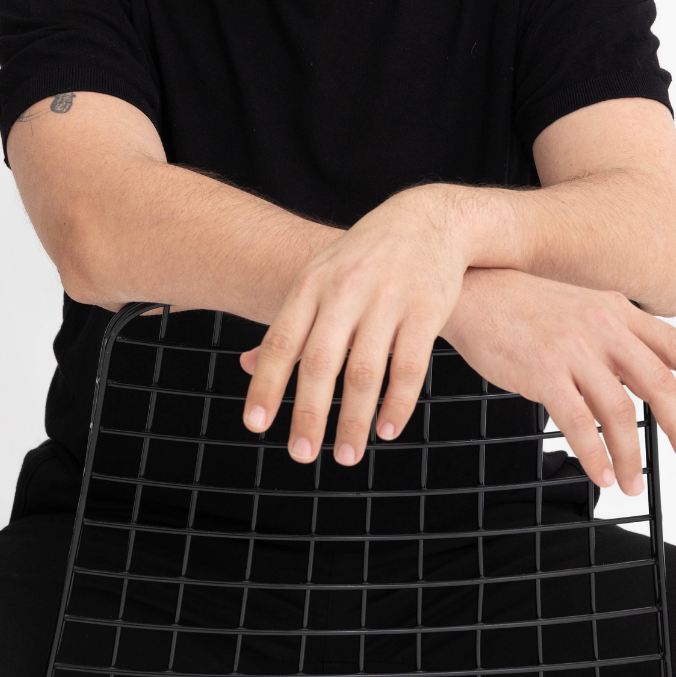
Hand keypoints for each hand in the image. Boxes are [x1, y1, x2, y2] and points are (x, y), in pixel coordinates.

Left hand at [240, 185, 468, 464]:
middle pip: (321, 362)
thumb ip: (290, 323)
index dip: (267, 385)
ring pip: (365, 371)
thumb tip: (247, 366)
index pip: (282, 342)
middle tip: (300, 456)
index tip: (254, 426)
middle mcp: (346, 290)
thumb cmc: (362, 258)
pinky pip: (409, 366)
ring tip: (345, 456)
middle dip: (309, 414)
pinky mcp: (426, 309)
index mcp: (313, 284)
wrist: (428, 220)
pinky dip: (397, 403)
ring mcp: (387, 298)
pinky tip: (387, 430)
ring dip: (353, 420)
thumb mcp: (320, 277)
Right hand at [445, 269, 675, 492]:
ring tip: (633, 485)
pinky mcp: (543, 370)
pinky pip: (579, 423)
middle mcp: (602, 326)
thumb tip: (639, 387)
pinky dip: (595, 455)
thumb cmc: (522, 306)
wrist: (470, 290)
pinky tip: (600, 474)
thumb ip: (613, 341)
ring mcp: (573, 348)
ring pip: (620, 411)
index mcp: (617, 311)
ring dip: (632, 456)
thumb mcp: (580, 309)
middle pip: (659, 384)